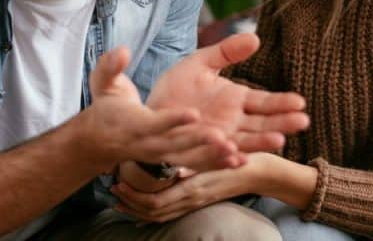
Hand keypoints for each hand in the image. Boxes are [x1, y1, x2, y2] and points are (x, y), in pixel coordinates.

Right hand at [81, 47, 233, 171]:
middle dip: (199, 141)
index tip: (192, 113)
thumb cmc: (107, 107)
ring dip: (213, 156)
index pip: (155, 123)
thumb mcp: (104, 84)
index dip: (172, 120)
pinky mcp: (174, 159)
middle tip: (222, 136)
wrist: (103, 139)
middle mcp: (151, 144)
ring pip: (191, 157)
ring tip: (237, 152)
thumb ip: (111, 67)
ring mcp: (164, 155)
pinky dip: (217, 164)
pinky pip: (198, 164)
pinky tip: (240, 161)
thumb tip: (122, 51)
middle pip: (178, 144)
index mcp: (136, 124)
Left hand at [111, 153, 269, 222]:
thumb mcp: (218, 157)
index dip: (134, 196)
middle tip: (113, 189)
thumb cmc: (239, 158)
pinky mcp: (198, 201)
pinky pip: (171, 212)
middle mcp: (191, 199)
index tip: (118, 183)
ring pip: (160, 214)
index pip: (155, 201)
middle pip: (152, 211)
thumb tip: (174, 171)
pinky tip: (143, 206)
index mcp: (192, 188)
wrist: (259, 171)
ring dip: (138, 208)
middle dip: (130, 203)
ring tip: (121, 197)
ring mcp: (195, 202)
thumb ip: (197, 164)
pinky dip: (153, 212)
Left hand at [147, 33, 309, 156]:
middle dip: (281, 123)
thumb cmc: (176, 88)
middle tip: (302, 122)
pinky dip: (227, 158)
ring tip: (278, 140)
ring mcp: (217, 139)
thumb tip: (256, 37)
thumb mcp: (200, 63)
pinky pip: (215, 157)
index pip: (264, 102)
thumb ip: (226, 51)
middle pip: (261, 124)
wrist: (148, 112)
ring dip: (260, 142)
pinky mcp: (199, 152)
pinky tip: (238, 157)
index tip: (300, 102)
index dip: (281, 103)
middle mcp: (232, 122)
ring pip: (244, 142)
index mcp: (235, 100)